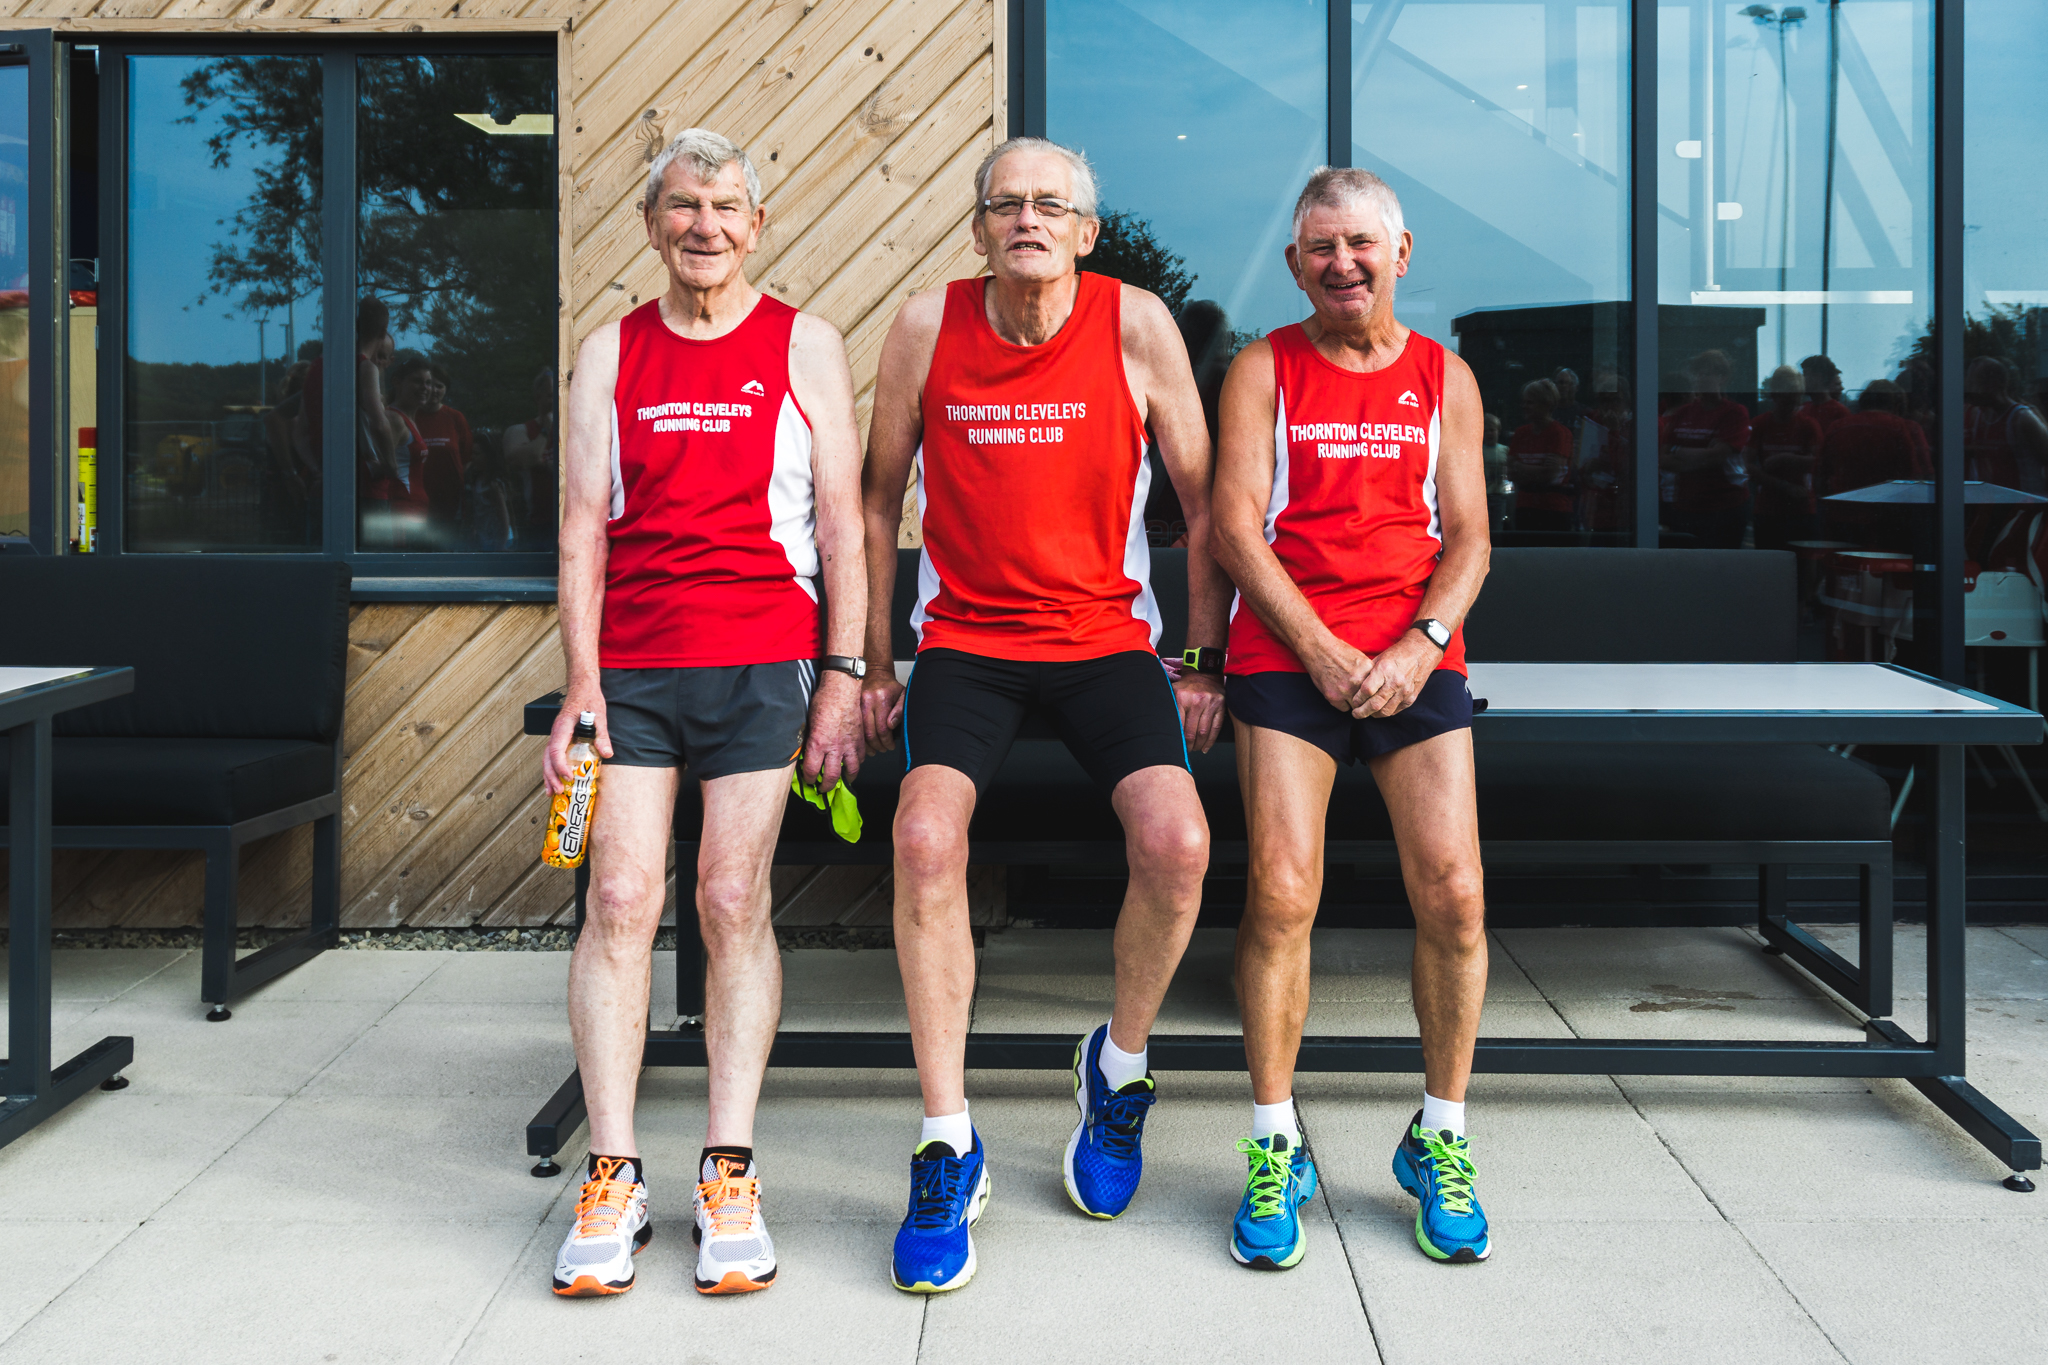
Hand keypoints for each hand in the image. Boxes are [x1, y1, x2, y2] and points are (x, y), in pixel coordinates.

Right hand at [544, 690, 610, 794]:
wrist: (582, 687)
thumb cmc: (589, 699)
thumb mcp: (599, 715)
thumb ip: (601, 735)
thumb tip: (607, 753)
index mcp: (563, 727)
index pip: (556, 749)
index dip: (560, 765)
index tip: (568, 777)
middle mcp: (556, 733)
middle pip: (547, 758)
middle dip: (551, 776)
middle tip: (558, 791)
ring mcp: (556, 736)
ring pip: (547, 759)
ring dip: (549, 776)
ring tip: (552, 792)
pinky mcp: (560, 739)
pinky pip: (553, 756)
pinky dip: (553, 770)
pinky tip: (557, 781)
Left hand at [802, 670, 862, 787]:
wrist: (842, 689)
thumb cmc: (823, 701)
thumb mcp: (809, 723)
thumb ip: (810, 740)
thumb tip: (807, 752)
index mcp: (818, 744)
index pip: (812, 771)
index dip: (810, 779)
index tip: (809, 780)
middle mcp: (834, 748)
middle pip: (832, 777)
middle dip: (826, 786)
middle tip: (823, 788)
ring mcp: (850, 745)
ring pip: (851, 770)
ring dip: (845, 778)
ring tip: (842, 779)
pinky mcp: (860, 740)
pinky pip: (861, 757)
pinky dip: (857, 763)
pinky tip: (853, 762)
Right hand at [860, 671, 906, 754]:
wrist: (874, 673)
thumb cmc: (889, 686)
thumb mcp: (902, 695)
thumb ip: (900, 710)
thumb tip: (891, 725)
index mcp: (880, 699)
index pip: (883, 728)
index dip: (887, 741)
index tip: (890, 745)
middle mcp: (867, 702)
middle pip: (870, 733)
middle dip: (878, 745)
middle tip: (883, 749)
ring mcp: (856, 705)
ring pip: (860, 732)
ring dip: (867, 745)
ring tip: (875, 750)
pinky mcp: (851, 707)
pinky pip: (854, 727)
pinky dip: (859, 738)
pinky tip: (865, 743)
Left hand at [1173, 671, 1225, 753]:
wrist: (1204, 673)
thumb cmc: (1187, 687)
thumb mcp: (1173, 692)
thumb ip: (1169, 708)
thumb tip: (1162, 729)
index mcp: (1182, 698)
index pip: (1179, 725)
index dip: (1178, 739)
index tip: (1176, 746)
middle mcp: (1197, 700)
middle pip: (1192, 732)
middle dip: (1188, 745)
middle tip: (1186, 750)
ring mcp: (1211, 703)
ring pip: (1204, 732)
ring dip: (1199, 745)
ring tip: (1194, 749)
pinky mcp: (1221, 705)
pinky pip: (1216, 728)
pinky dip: (1210, 741)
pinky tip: (1205, 747)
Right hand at [1304, 637, 1373, 714]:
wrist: (1318, 649)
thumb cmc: (1339, 651)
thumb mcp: (1360, 658)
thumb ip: (1369, 672)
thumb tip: (1376, 686)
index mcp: (1367, 669)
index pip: (1378, 689)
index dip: (1374, 692)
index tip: (1372, 693)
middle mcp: (1358, 681)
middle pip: (1369, 700)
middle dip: (1365, 699)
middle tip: (1361, 697)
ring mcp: (1345, 690)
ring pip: (1357, 707)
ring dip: (1354, 703)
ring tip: (1350, 695)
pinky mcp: (1333, 697)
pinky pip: (1344, 708)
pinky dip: (1342, 704)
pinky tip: (1339, 694)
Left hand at [1350, 632, 1440, 718]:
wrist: (1422, 652)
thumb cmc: (1398, 653)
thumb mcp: (1380, 658)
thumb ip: (1369, 674)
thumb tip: (1355, 687)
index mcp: (1384, 670)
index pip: (1367, 690)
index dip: (1357, 699)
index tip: (1353, 701)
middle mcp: (1395, 682)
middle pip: (1375, 704)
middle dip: (1362, 712)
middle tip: (1355, 714)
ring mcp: (1405, 691)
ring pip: (1385, 711)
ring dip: (1373, 715)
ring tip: (1366, 713)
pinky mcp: (1412, 697)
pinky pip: (1396, 710)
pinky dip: (1386, 712)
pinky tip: (1379, 710)